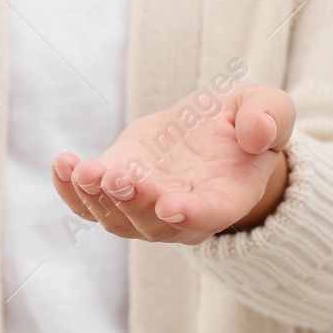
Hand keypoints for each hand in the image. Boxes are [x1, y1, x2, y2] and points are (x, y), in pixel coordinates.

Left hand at [52, 83, 294, 244]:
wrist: (213, 134)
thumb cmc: (245, 123)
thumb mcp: (267, 108)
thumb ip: (269, 118)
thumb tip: (259, 133)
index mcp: (226, 196)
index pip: (209, 216)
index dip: (191, 215)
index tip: (170, 208)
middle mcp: (182, 215)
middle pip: (154, 225)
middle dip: (134, 203)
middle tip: (118, 178)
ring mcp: (144, 208)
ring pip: (117, 220)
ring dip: (97, 199)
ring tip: (82, 170)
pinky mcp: (114, 191)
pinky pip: (87, 205)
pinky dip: (70, 191)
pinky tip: (62, 163)